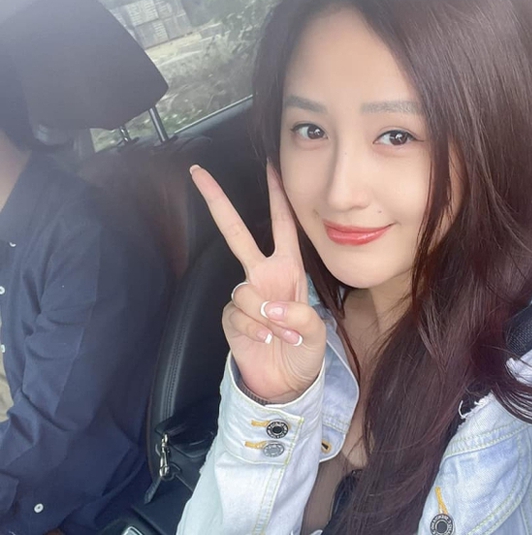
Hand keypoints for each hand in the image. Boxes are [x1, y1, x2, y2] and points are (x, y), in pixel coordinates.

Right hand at [191, 163, 325, 402]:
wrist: (284, 384)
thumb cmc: (304, 352)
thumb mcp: (316, 335)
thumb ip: (299, 318)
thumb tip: (270, 307)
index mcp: (288, 269)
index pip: (283, 224)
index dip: (277, 196)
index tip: (270, 166)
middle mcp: (263, 275)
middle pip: (236, 233)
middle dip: (218, 202)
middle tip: (198, 173)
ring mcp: (245, 295)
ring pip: (243, 290)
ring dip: (264, 317)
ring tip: (281, 336)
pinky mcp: (230, 317)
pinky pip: (237, 315)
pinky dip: (254, 331)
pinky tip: (265, 342)